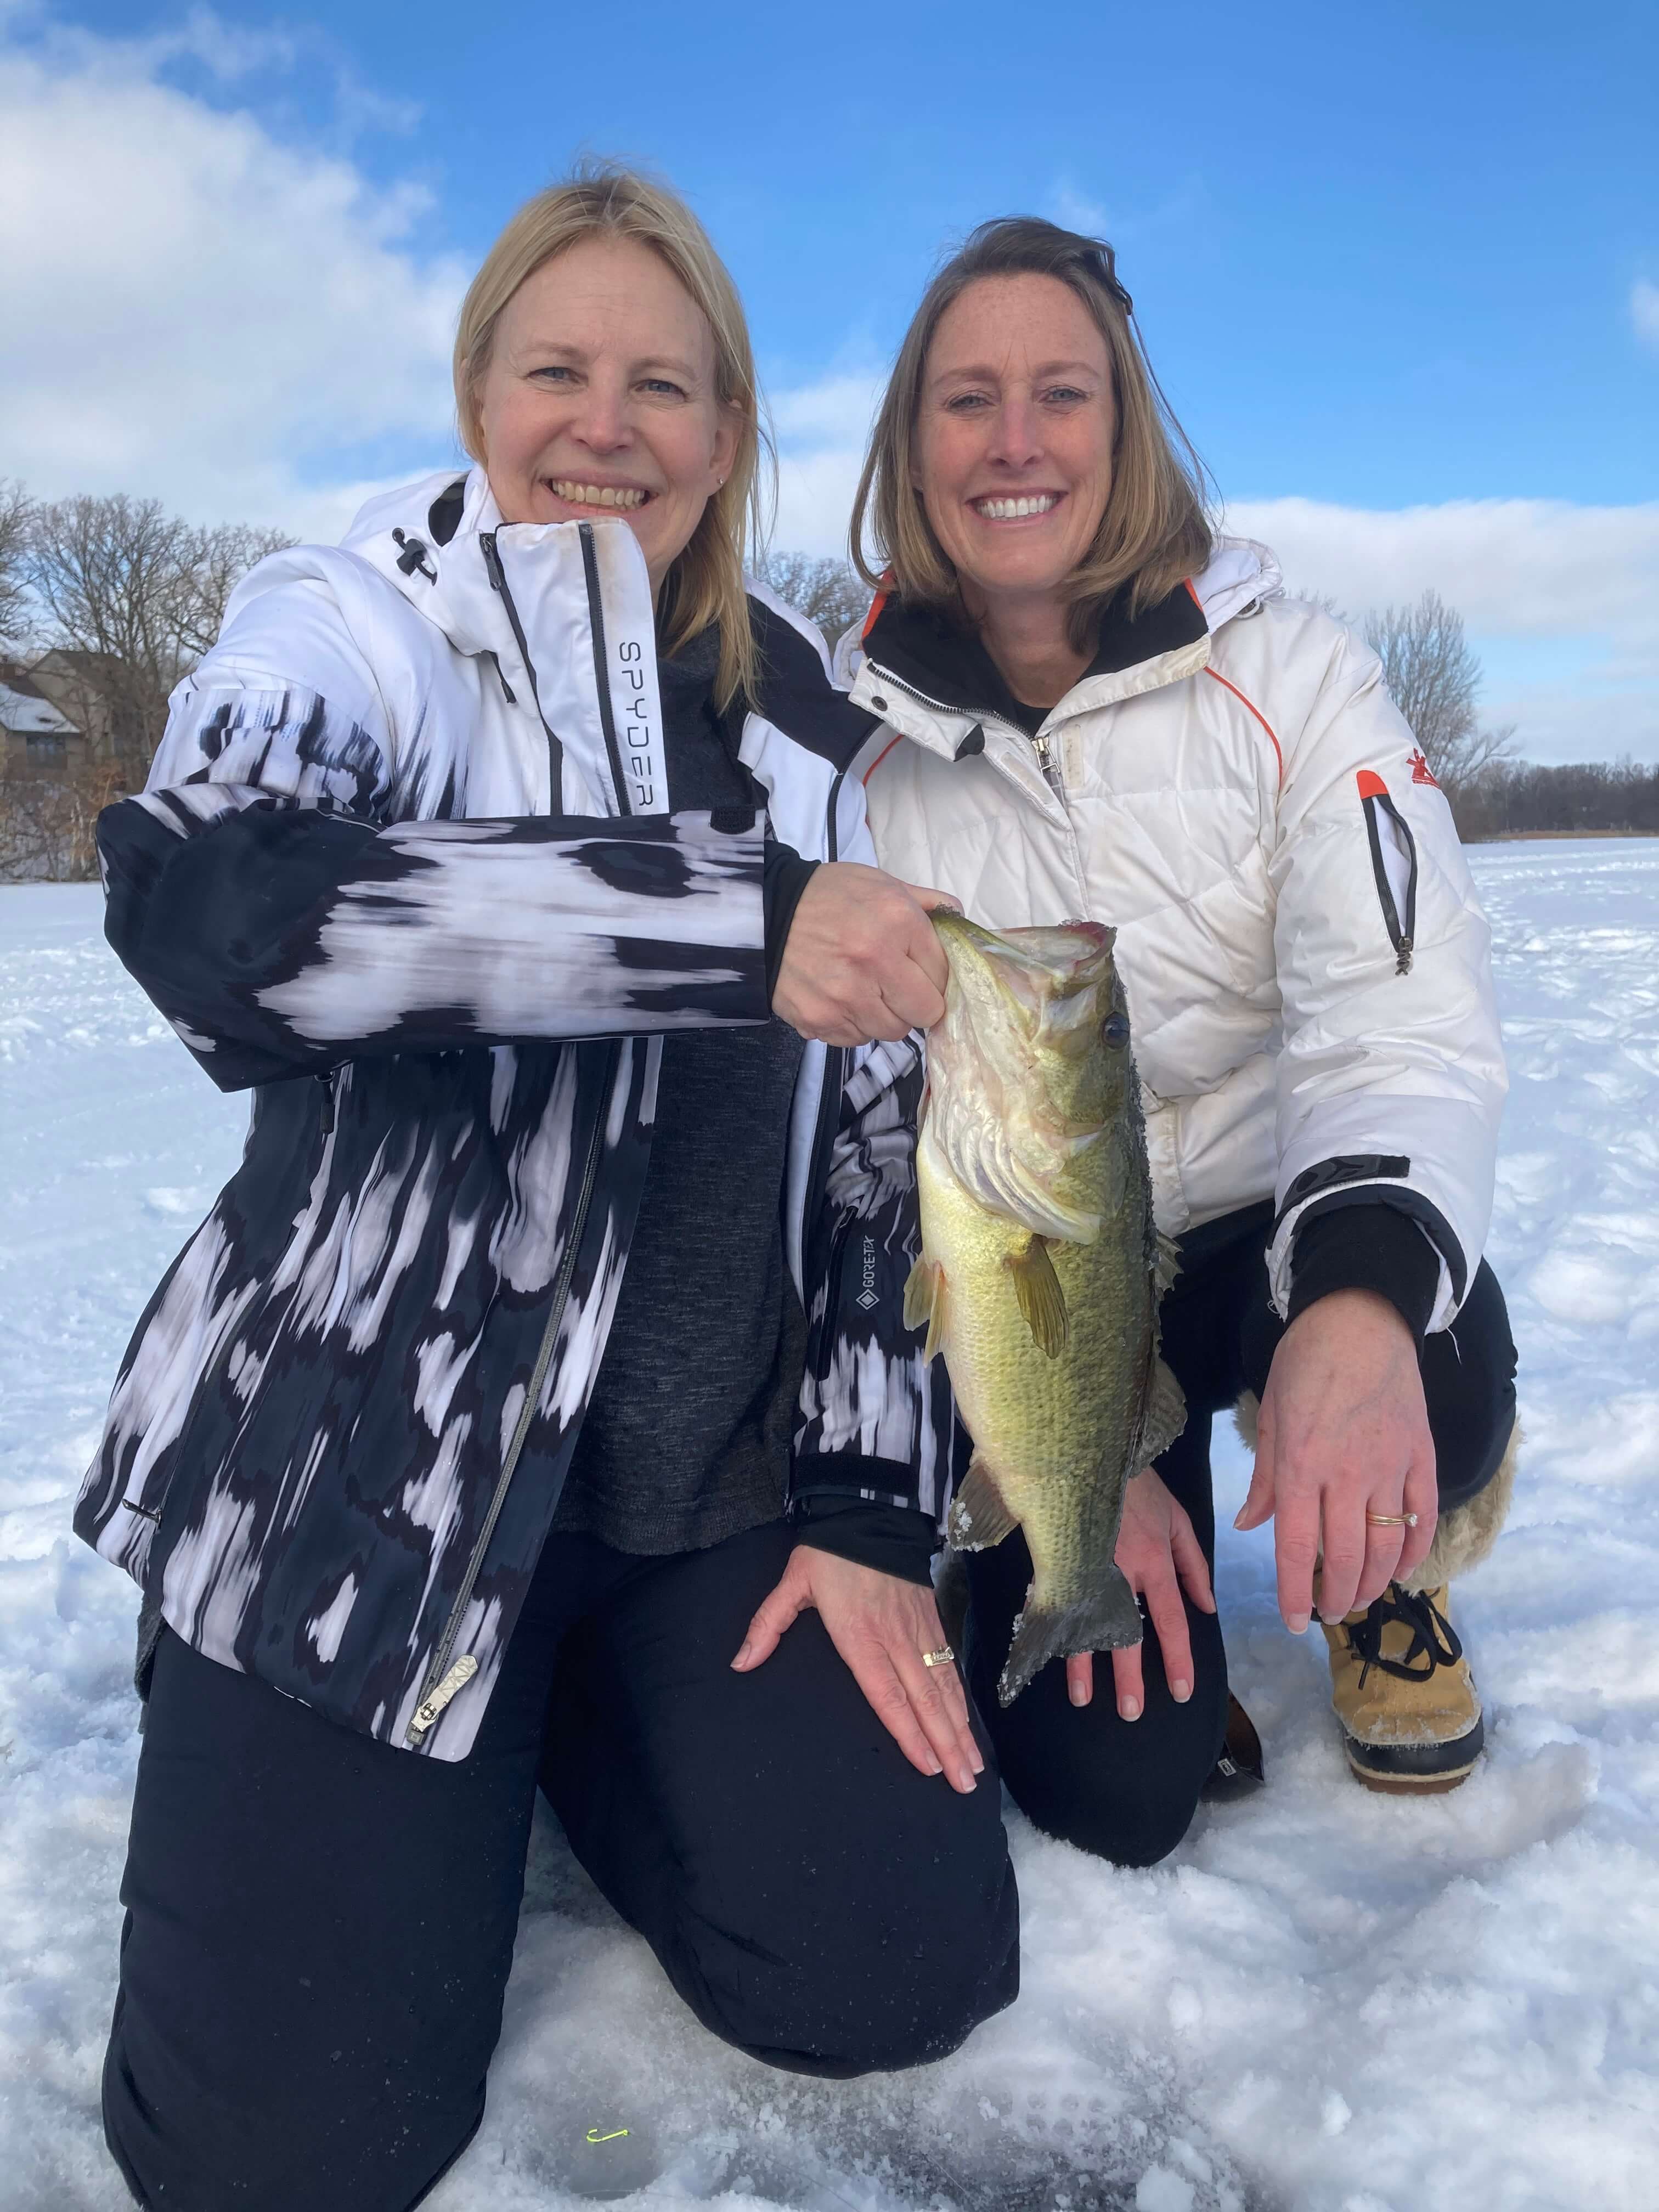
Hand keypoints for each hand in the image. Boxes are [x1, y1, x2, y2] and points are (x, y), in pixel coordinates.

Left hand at [732, 1544, 983, 1792]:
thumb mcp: (792, 1585)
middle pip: (925, 1700)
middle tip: (964, 1785)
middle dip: (946, 1744)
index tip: (927, 1767)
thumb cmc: (828, 1554)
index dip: (908, 1732)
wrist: (871, 1513)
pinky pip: (950, 1669)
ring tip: (973, 1767)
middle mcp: (896, 1640)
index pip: (886, 1694)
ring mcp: (919, 1632)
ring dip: (960, 1729)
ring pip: (944, 1688)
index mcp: (860, 1636)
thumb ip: (767, 1626)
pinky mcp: (932, 1622)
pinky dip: (962, 1700)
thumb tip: (740, 1664)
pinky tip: (969, 1725)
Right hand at [773, 863, 960, 1045]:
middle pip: (924, 1012)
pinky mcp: (820, 1020)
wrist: (763, 913)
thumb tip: (958, 919)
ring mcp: (846, 997)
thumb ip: (925, 902)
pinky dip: (852, 1024)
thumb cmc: (827, 895)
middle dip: (915, 1002)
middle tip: (898, 988)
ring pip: (890, 1031)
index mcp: (898, 923)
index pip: (943, 975)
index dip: (934, 975)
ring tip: (864, 991)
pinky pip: (854, 1038)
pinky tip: (839, 999)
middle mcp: (875, 963)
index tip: (919, 971)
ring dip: (883, 1016)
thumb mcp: (880, 882)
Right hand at [1064, 1468, 1215, 1719]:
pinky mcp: (1061, 1561)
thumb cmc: (1140, 1487)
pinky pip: (1058, 1603)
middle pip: (1127, 1634)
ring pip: (1087, 1625)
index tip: (1181, 1691)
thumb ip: (1194, 1564)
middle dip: (1130, 1677)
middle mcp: (1122, 1573)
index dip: (1177, 1659)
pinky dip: (1055, 1631)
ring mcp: (1088, 1568)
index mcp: (1154, 1562)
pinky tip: (1049, 1656)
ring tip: (1083, 1699)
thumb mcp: (1178, 1518)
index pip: (1171, 1621)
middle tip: (1132, 1713)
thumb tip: (1208, 1607)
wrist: (1092, 1454)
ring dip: (1084, 1666)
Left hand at [1234, 1289, 1437, 1632]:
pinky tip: (1403, 1567)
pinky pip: (1422, 1515)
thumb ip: (1265, 1479)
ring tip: (1361, 1598)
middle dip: (1337, 1595)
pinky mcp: (1423, 1455)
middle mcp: (1347, 1474)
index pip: (1297, 1547)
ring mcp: (1391, 1466)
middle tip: (1330, 1612)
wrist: (1361, 1317)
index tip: (1294, 1621)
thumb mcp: (1271, 1416)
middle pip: (1347, 1557)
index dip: (1295, 1592)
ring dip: (1376, 1582)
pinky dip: (1415, 1548)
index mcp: (1300, 1465)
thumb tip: (1249, 1525)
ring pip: (1388, 1545)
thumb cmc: (1305, 1362)